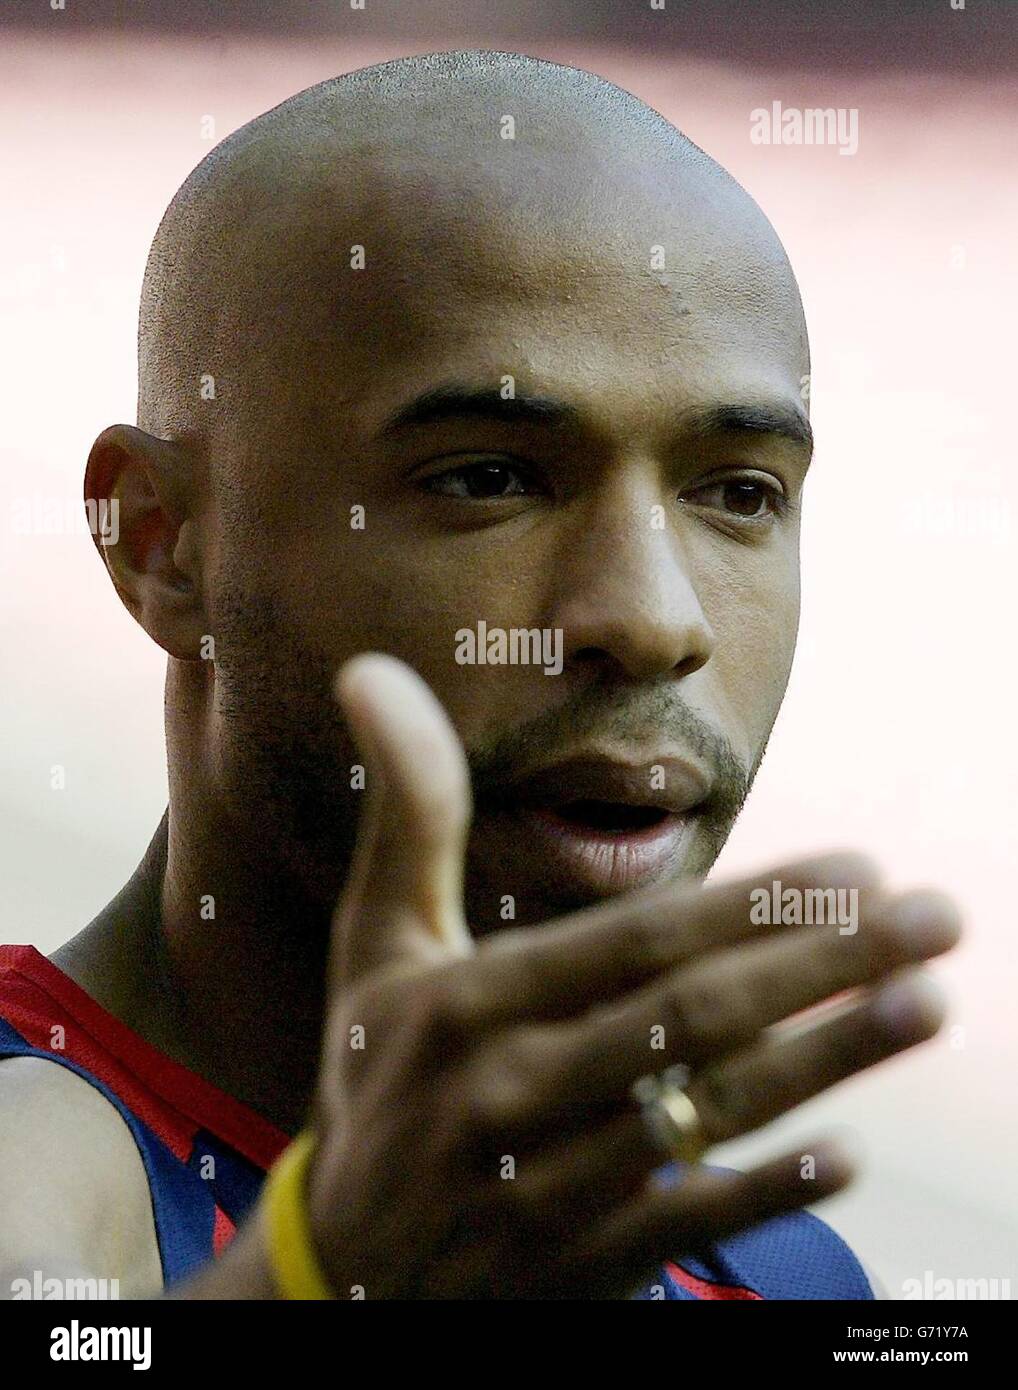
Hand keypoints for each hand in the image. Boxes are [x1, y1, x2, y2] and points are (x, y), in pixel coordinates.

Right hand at [303, 654, 959, 1298]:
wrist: (341, 1262)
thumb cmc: (378, 1070)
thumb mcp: (378, 939)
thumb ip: (407, 813)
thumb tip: (370, 666)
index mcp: (465, 1004)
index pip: (633, 943)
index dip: (750, 904)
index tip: (858, 867)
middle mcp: (503, 1094)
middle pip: (690, 1019)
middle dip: (823, 965)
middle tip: (936, 916)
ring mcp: (538, 1190)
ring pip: (701, 1114)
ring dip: (827, 1061)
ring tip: (928, 1005)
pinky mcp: (570, 1269)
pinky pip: (679, 1223)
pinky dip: (762, 1188)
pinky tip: (847, 1152)